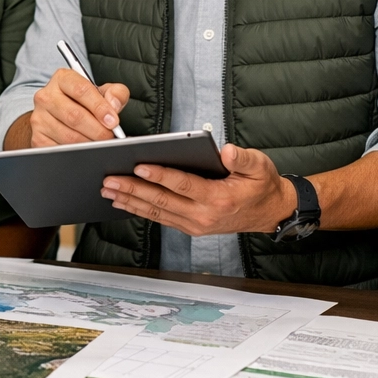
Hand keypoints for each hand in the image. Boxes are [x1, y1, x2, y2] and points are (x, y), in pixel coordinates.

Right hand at [30, 69, 129, 145]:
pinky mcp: (37, 137)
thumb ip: (115, 93)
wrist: (61, 114)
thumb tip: (114, 105)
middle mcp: (46, 96)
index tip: (113, 121)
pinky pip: (60, 150)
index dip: (99, 107)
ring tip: (100, 143)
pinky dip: (76, 153)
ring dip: (89, 143)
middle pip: (74, 116)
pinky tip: (85, 150)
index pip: (81, 91)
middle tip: (110, 137)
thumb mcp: (102, 92)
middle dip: (97, 130)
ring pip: (68, 136)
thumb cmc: (84, 102)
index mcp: (62, 79)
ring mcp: (39, 118)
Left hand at [100, 143, 294, 235]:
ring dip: (130, 201)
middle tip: (110, 179)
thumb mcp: (259, 166)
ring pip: (157, 212)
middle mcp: (203, 216)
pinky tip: (124, 201)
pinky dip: (140, 210)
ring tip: (108, 190)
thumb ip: (242, 158)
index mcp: (218, 199)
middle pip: (162, 201)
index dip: (160, 176)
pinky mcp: (190, 227)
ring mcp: (195, 224)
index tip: (139, 166)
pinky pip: (161, 218)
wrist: (269, 212)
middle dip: (133, 190)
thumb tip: (226, 151)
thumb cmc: (261, 185)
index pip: (183, 185)